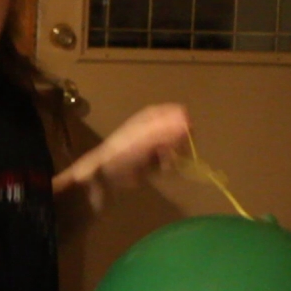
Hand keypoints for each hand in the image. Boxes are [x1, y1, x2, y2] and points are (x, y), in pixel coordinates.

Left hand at [52, 103, 192, 205]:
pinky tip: (158, 170)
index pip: (180, 114)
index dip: (184, 128)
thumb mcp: (145, 137)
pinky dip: (166, 167)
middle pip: (180, 132)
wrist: (101, 176)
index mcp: (151, 115)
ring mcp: (151, 144)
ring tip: (161, 164)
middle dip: (179, 145)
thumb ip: (168, 128)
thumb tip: (189, 123)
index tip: (180, 142)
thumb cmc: (122, 154)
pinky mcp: (149, 160)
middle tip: (168, 155)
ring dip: (173, 158)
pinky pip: (168, 161)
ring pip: (176, 148)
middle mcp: (153, 126)